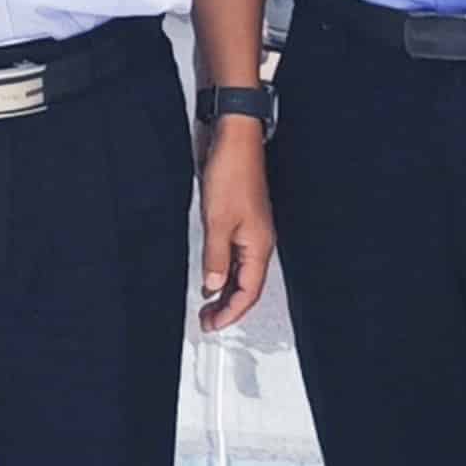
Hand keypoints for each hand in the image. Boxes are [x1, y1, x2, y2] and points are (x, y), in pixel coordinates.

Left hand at [193, 116, 273, 330]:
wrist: (234, 140)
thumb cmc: (233, 173)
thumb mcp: (218, 221)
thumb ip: (216, 257)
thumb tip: (213, 286)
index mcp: (259, 246)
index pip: (249, 292)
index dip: (231, 312)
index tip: (212, 325)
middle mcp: (258, 242)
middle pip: (247, 286)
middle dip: (228, 307)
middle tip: (205, 320)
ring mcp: (251, 231)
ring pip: (241, 272)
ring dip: (224, 290)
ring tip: (205, 304)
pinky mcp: (240, 220)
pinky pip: (235, 256)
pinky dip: (223, 271)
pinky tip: (210, 275)